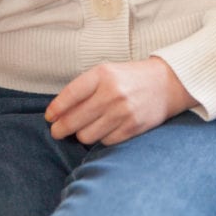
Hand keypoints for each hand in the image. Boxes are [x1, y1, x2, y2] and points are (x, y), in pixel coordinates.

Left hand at [45, 58, 196, 145]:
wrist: (165, 84)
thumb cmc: (128, 78)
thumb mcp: (105, 73)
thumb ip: (83, 89)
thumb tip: (58, 113)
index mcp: (102, 74)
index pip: (71, 95)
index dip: (56, 109)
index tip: (49, 117)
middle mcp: (112, 93)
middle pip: (75, 120)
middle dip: (61, 129)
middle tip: (57, 131)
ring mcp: (123, 112)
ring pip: (87, 135)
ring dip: (81, 135)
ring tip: (82, 129)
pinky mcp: (133, 128)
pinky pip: (105, 142)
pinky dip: (100, 139)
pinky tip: (102, 131)